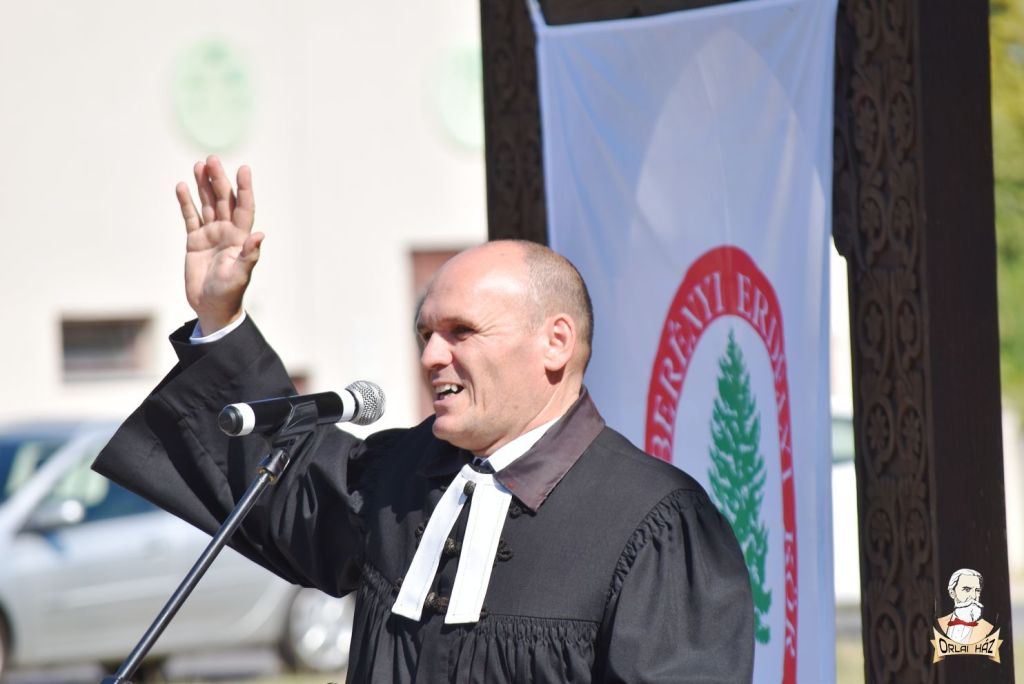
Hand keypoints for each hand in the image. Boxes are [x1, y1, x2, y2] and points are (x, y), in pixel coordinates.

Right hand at [176, 155, 264, 334]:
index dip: (244, 188)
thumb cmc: (229, 292)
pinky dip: (186, 203)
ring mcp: (211, 235)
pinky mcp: (195, 241)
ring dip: (203, 186)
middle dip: (218, 180)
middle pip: (223, 200)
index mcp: (240, 237)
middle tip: (212, 159)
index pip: (244, 207)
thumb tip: (260, 234)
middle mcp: (227, 232)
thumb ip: (249, 254)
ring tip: (199, 165)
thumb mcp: (240, 274)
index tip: (244, 169)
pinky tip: (183, 187)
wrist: (211, 307)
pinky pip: (190, 217)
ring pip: (207, 204)